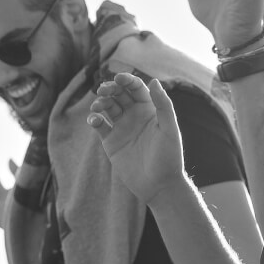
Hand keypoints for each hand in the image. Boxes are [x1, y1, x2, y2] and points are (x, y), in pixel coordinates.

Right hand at [87, 73, 184, 203]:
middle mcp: (134, 116)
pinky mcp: (111, 142)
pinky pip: (99, 126)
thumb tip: (155, 80)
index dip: (127, 80)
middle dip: (110, 88)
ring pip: (107, 107)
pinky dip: (94, 120)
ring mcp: (122, 128)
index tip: (118, 78)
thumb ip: (163, 105)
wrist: (159, 185)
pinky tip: (94, 120)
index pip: (136, 88)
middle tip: (103, 90)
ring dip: (101, 102)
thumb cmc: (169, 157)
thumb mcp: (169, 129)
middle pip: (119, 94)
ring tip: (98, 106)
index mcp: (150, 110)